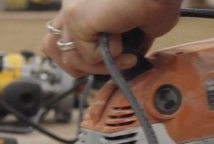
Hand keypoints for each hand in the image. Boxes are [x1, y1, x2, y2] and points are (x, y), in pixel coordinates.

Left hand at [42, 0, 182, 76]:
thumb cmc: (159, 0)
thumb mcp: (134, 26)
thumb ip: (116, 39)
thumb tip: (120, 58)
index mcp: (82, 3)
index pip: (60, 35)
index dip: (84, 54)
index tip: (115, 56)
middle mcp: (71, 2)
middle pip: (53, 47)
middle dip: (82, 65)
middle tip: (111, 64)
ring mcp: (71, 9)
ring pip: (70, 59)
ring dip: (102, 67)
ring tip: (127, 58)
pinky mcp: (76, 17)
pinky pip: (88, 57)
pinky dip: (112, 58)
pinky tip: (127, 47)